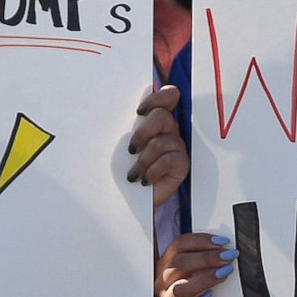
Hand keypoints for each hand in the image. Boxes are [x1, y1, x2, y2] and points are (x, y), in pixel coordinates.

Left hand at [128, 84, 186, 206]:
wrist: (131, 199)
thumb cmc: (124, 168)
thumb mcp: (121, 146)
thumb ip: (126, 128)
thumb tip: (114, 112)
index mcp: (155, 120)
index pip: (168, 97)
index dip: (157, 98)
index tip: (139, 112)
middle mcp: (169, 130)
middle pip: (162, 117)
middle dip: (143, 132)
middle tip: (131, 149)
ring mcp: (177, 146)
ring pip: (163, 141)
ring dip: (144, 159)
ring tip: (133, 174)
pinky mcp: (182, 164)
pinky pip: (169, 159)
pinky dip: (153, 170)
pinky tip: (144, 180)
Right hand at [158, 230, 235, 296]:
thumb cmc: (194, 285)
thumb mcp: (193, 266)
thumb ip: (203, 254)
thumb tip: (224, 245)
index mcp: (167, 262)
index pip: (179, 245)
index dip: (201, 240)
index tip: (223, 241)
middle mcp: (164, 280)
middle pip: (179, 264)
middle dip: (206, 258)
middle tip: (228, 256)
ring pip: (179, 289)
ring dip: (204, 279)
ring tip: (223, 273)